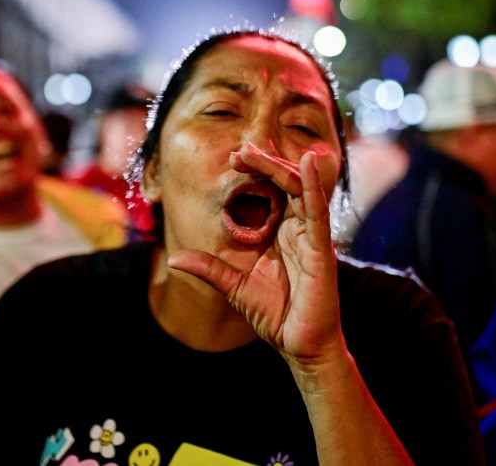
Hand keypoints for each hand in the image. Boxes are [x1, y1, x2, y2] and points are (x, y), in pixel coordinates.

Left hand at [168, 142, 342, 362]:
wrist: (299, 345)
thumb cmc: (275, 314)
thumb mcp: (233, 286)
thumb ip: (209, 269)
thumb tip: (174, 258)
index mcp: (280, 232)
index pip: (270, 192)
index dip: (255, 171)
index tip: (234, 157)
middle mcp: (297, 228)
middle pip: (284, 183)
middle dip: (263, 163)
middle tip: (240, 150)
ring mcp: (311, 235)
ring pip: (299, 189)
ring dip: (278, 167)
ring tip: (256, 151)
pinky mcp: (320, 247)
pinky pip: (318, 210)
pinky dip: (314, 184)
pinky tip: (309, 163)